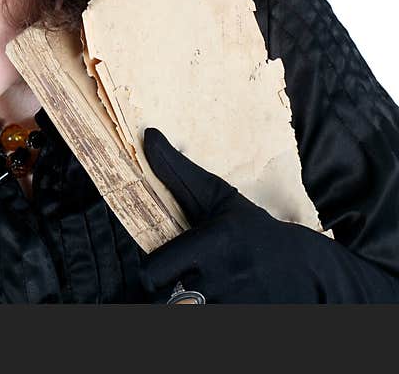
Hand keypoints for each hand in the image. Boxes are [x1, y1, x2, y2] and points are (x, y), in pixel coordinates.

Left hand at [139, 127, 372, 302]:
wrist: (310, 270)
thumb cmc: (253, 230)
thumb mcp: (218, 198)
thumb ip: (177, 172)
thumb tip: (147, 137)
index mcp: (214, 242)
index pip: (154, 272)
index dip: (150, 274)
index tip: (158, 271)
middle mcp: (225, 278)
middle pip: (168, 301)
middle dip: (167, 296)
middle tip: (177, 286)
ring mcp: (237, 305)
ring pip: (187, 312)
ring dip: (188, 306)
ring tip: (198, 294)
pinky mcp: (247, 319)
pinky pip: (209, 321)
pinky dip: (207, 312)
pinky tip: (216, 302)